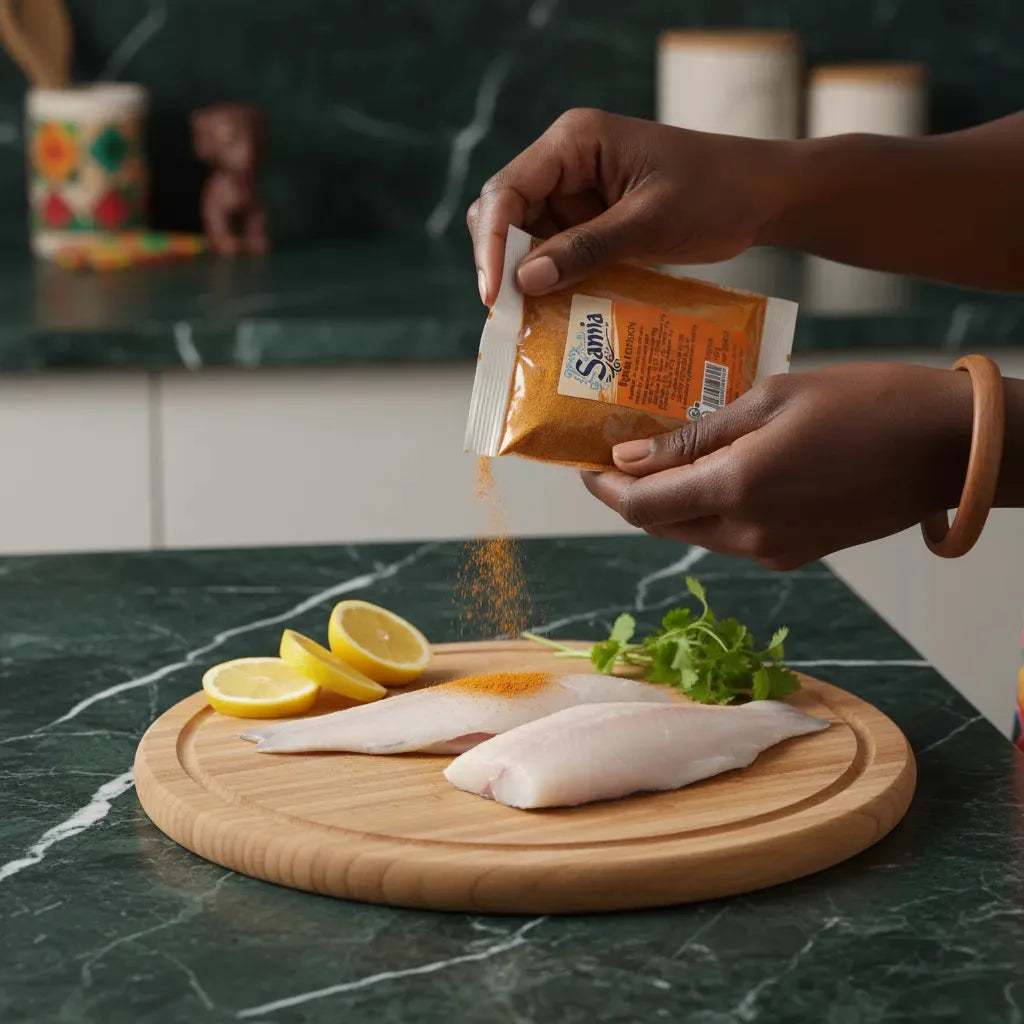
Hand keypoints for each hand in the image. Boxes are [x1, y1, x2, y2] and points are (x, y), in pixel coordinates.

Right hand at [466, 108, 793, 304]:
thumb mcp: (649, 222)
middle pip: (505, 214)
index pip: (508, 190)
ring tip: (532, 322)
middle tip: (509, 315)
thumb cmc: (716, 192)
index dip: (491, 244)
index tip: (495, 295)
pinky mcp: (591, 222)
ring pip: (526, 240)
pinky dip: (555, 283)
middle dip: (503, 263)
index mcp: (575, 142)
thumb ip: (586, 249)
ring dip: (528, 278)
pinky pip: (557, 255)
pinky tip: (557, 313)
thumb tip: (524, 281)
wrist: (762, 196)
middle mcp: (566, 163)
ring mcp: (577, 194)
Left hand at [581, 363, 975, 569]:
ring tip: (663, 456)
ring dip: (668, 501)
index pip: (639, 505)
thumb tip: (630, 457)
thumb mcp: (771, 399)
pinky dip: (707, 509)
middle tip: (616, 453)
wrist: (947, 447)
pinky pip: (729, 536)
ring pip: (692, 532)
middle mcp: (748, 533)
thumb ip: (695, 435)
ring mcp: (773, 550)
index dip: (603, 486)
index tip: (584, 461)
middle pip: (660, 524)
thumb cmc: (865, 402)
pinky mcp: (795, 552)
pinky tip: (713, 471)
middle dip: (629, 494)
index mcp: (737, 489)